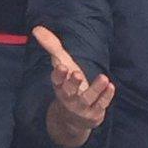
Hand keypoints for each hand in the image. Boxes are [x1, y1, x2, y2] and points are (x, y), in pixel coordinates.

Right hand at [33, 26, 115, 147]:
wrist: (74, 118)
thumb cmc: (68, 85)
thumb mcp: (61, 65)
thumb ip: (51, 46)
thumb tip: (37, 28)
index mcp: (59, 86)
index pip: (57, 80)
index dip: (59, 74)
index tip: (61, 66)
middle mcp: (69, 97)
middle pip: (69, 91)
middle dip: (72, 82)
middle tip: (77, 74)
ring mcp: (82, 107)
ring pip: (88, 98)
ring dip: (95, 88)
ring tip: (104, 77)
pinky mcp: (95, 113)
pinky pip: (101, 104)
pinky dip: (106, 96)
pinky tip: (111, 86)